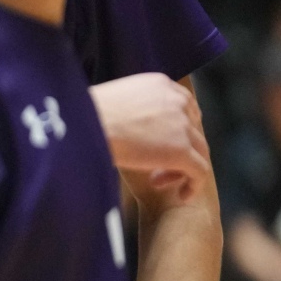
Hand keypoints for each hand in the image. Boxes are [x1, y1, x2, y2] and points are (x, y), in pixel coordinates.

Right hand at [91, 74, 208, 194]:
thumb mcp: (114, 100)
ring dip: (183, 168)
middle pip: (194, 129)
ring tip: (159, 181)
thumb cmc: (82, 115)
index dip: (179, 128)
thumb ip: (132, 108)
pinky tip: (181, 196)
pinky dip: (193, 185)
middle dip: (182, 149)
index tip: (164, 143)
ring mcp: (182, 126)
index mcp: (160, 84)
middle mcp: (177, 101)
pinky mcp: (181, 151)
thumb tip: (128, 125)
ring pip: (199, 151)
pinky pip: (199, 171)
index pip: (185, 105)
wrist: (80, 125)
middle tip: (157, 166)